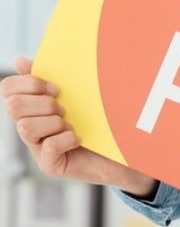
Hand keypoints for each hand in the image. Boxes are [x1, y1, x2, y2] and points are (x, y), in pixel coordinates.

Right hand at [1, 57, 156, 195]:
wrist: (121, 151)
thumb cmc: (98, 122)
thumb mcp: (77, 96)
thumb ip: (51, 78)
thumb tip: (20, 61)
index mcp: (31, 106)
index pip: (7, 88)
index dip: (28, 83)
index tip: (56, 89)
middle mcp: (28, 126)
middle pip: (13, 107)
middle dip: (44, 104)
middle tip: (65, 110)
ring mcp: (36, 148)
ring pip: (26, 127)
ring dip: (54, 123)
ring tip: (71, 126)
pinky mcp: (49, 165)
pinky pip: (49, 146)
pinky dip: (67, 139)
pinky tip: (79, 139)